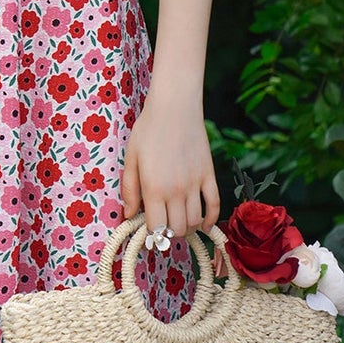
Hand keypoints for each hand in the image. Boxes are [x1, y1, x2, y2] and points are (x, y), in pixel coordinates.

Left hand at [120, 91, 220, 237]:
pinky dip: (211, 219)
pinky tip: (203, 224)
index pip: (156, 227)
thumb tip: (129, 214)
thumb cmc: (148, 130)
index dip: (152, 234)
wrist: (175, 108)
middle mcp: (176, 190)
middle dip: (169, 233)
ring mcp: (195, 184)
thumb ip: (129, 189)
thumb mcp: (131, 158)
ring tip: (178, 222)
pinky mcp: (209, 175)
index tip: (149, 230)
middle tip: (164, 226)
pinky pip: (214, 205)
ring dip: (187, 227)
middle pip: (177, 229)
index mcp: (153, 188)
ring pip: (195, 221)